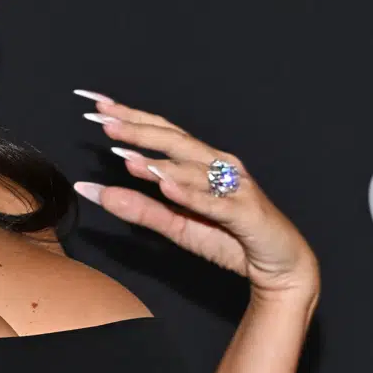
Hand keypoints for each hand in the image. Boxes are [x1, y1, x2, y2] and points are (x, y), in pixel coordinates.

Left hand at [70, 90, 318, 303]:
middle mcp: (219, 165)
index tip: (96, 105)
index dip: (130, 117)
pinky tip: (166, 186)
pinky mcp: (247, 213)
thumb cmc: (229, 238)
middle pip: (175, 141)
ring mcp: (236, 186)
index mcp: (201, 162)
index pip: (161, 132)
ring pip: (194, 168)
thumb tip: (91, 190)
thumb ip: (137, 207)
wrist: (281, 266)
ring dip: (160, 161)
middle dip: (138, 129)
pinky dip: (190, 194)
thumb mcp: (176, 225)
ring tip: (126, 155)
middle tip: (103, 120)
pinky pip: (215, 203)